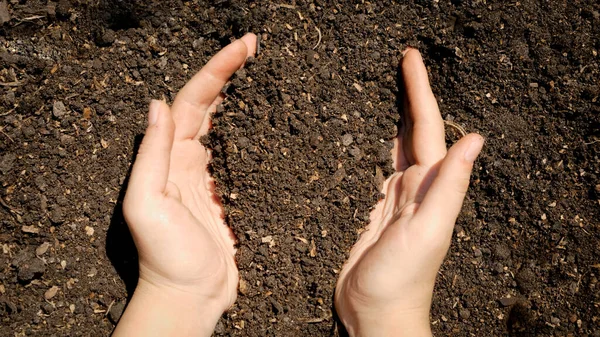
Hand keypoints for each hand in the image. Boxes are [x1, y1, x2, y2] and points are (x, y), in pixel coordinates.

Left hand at [113, 33, 256, 336]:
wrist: (189, 295)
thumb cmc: (164, 256)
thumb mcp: (147, 203)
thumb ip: (152, 154)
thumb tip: (158, 104)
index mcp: (171, 157)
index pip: (193, 102)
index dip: (216, 71)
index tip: (242, 48)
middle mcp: (190, 160)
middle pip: (211, 105)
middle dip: (230, 72)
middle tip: (254, 46)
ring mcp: (214, 176)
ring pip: (228, 125)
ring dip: (243, 95)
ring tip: (263, 70)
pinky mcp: (235, 194)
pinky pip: (245, 154)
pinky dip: (256, 132)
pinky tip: (271, 120)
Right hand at [334, 49, 483, 335]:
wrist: (376, 314)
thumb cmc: (401, 280)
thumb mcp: (428, 231)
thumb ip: (450, 187)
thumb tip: (475, 139)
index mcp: (429, 188)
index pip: (427, 129)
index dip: (420, 92)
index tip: (410, 59)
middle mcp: (416, 188)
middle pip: (415, 131)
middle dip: (411, 95)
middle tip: (404, 62)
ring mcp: (396, 200)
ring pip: (399, 147)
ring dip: (398, 117)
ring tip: (394, 91)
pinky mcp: (376, 211)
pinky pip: (380, 168)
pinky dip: (380, 148)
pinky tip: (377, 141)